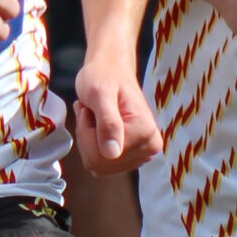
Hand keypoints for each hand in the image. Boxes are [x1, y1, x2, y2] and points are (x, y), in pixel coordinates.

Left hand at [72, 53, 161, 174]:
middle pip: (100, 163)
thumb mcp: (99, 94)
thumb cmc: (104, 76)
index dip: (87, 132)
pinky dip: (92, 146)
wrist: (111, 70)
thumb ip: (107, 122)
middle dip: (87, 137)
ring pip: (99, 165)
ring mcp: (142, 155)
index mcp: (146, 132)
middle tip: (92, 112)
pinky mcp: (132, 158)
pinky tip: (97, 126)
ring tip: (95, 116)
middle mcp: (149, 148)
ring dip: (88, 140)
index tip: (92, 109)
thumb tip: (112, 154)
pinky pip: (101, 165)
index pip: (100, 155)